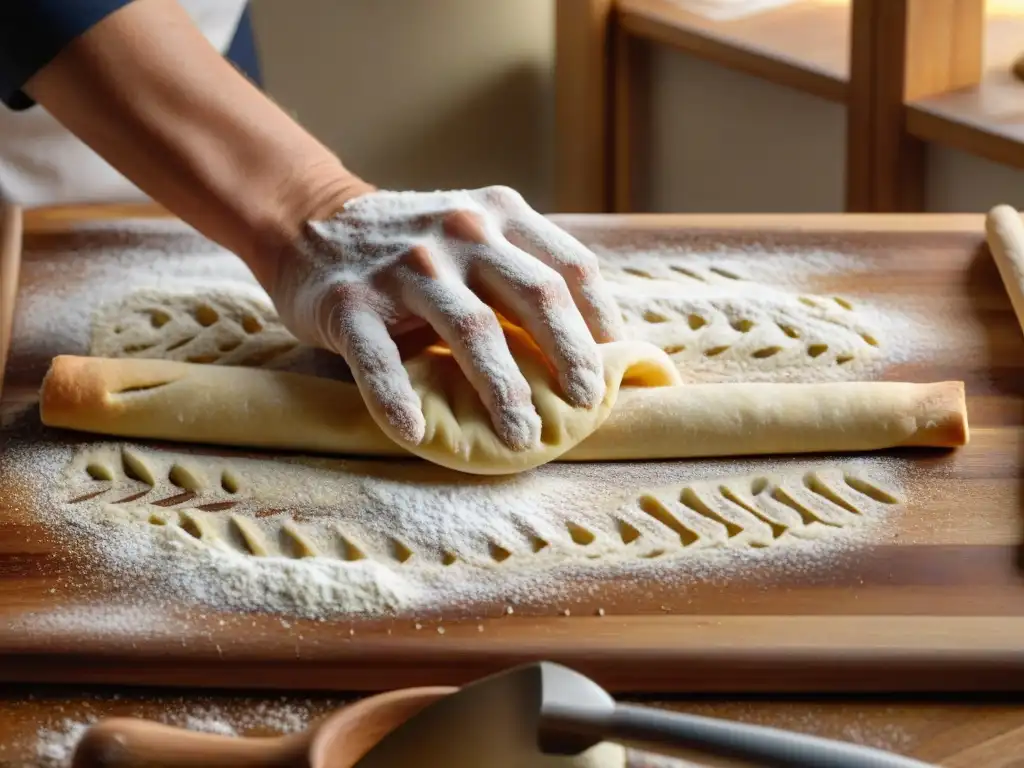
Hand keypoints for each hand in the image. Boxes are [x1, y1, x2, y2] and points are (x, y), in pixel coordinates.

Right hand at [269, 185, 624, 450]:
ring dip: (502, 391)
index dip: (598, 320)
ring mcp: (404, 266)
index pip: (569, 267)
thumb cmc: (413, 247)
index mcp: (498, 216)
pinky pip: (379, 359)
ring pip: (470, 329)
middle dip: (568, 357)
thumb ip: (519, 271)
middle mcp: (459, 233)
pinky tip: (416, 432)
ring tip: (521, 438)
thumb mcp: (472, 235)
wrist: (312, 221)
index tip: (612, 367)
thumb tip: (588, 347)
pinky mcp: (350, 302)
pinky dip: (398, 399)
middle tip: (586, 405)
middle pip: (534, 296)